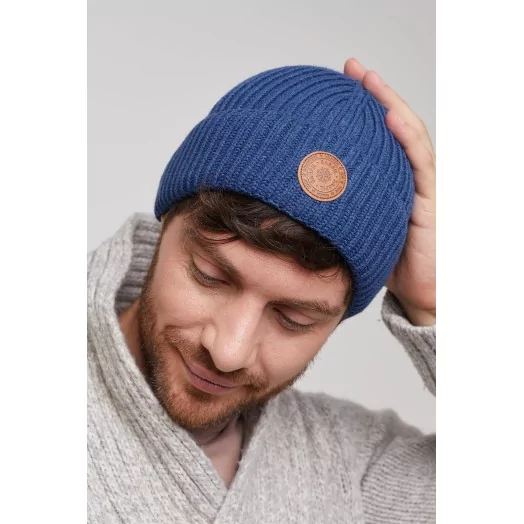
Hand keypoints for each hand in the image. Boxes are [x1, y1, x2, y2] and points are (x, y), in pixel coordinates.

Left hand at [344, 58, 435, 325]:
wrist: (416, 290)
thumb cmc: (384, 261)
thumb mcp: (353, 229)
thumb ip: (335, 211)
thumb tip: (290, 202)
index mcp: (387, 181)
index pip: (375, 137)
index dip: (359, 110)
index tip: (332, 89)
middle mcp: (405, 176)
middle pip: (392, 125)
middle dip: (373, 94)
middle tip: (350, 68)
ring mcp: (420, 185)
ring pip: (408, 135)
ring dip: (389, 103)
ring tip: (368, 78)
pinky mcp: (430, 199)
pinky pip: (419, 163)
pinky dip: (406, 138)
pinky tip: (389, 118)